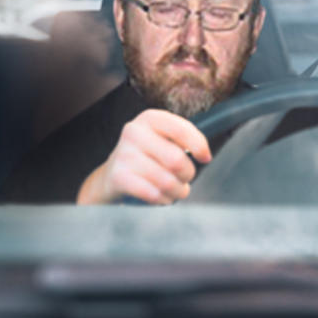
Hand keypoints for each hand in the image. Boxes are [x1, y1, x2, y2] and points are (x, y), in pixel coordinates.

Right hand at [76, 109, 211, 205]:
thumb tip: (204, 154)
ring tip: (174, 190)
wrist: (111, 176)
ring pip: (167, 181)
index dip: (199, 146)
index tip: (205, 158)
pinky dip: (163, 199)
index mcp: (149, 118)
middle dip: (187, 175)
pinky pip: (154, 194)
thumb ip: (183, 140)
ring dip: (177, 191)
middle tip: (183, 179)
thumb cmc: (146, 158)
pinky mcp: (118, 176)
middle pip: (177, 160)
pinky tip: (161, 196)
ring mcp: (124, 154)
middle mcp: (134, 132)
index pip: (181, 129)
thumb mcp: (162, 140)